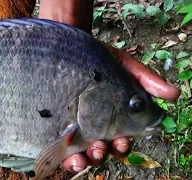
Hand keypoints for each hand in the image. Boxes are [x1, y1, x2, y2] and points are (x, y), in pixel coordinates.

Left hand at [39, 0, 179, 172]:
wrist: (68, 50)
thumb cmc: (98, 59)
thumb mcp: (123, 65)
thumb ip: (145, 79)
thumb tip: (173, 95)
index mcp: (113, 116)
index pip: (121, 138)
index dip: (122, 144)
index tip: (121, 141)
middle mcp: (95, 126)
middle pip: (102, 150)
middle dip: (103, 153)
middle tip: (100, 147)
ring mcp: (76, 128)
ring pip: (84, 154)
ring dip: (87, 159)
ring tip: (84, 156)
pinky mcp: (58, 127)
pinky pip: (63, 149)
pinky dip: (68, 158)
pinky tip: (68, 156)